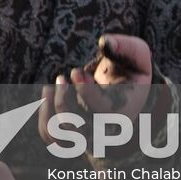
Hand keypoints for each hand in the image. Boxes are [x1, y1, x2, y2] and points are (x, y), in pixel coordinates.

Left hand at [38, 34, 154, 142]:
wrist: (126, 90)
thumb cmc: (130, 68)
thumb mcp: (136, 54)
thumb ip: (124, 46)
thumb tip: (105, 43)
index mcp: (124, 113)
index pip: (101, 112)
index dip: (84, 91)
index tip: (76, 71)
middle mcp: (105, 131)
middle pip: (77, 129)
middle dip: (63, 103)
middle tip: (62, 78)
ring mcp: (88, 136)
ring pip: (60, 135)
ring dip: (49, 110)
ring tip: (49, 88)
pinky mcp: (73, 135)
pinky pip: (51, 136)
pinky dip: (44, 117)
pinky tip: (48, 93)